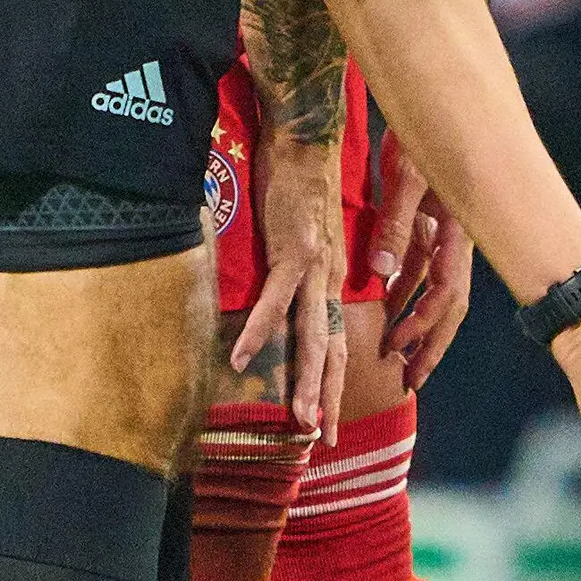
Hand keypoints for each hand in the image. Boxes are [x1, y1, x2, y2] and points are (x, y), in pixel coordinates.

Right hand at [231, 125, 349, 438]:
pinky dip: (259, 329)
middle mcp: (329, 280)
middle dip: (326, 397)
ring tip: (298, 419)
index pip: (337, 342)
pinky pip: (274, 299)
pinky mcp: (293, 250)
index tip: (327, 421)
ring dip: (303, 379)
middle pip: (330, 350)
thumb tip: (295, 297)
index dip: (334, 383)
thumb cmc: (302, 185)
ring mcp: (313, 268)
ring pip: (310, 335)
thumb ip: (305, 271)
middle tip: (321, 439)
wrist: (305, 140)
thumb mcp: (308, 238)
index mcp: (333, 280)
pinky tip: (244, 358)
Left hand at [371, 136, 475, 386]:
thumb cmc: (421, 134)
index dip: (425, 328)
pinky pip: (422, 264)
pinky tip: (388, 303)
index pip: (446, 295)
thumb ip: (395, 226)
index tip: (403, 355)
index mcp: (457, 233)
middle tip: (411, 379)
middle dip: (431, 343)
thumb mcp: (406, 180)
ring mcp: (446, 231)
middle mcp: (456, 238)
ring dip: (417, 320)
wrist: (433, 99)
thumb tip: (381, 276)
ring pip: (436, 288)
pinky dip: (407, 288)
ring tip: (398, 351)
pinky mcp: (433, 220)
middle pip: (449, 305)